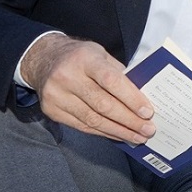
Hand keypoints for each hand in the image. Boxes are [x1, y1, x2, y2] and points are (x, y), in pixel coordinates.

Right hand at [21, 35, 153, 143]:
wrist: (43, 59)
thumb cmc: (80, 57)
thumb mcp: (101, 54)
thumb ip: (120, 73)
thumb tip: (142, 99)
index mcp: (84, 58)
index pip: (111, 81)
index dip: (131, 98)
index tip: (148, 112)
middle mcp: (68, 76)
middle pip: (103, 105)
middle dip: (129, 120)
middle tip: (148, 129)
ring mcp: (57, 95)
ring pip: (93, 120)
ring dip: (119, 131)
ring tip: (137, 136)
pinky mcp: (52, 110)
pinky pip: (82, 126)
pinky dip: (103, 132)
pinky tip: (118, 134)